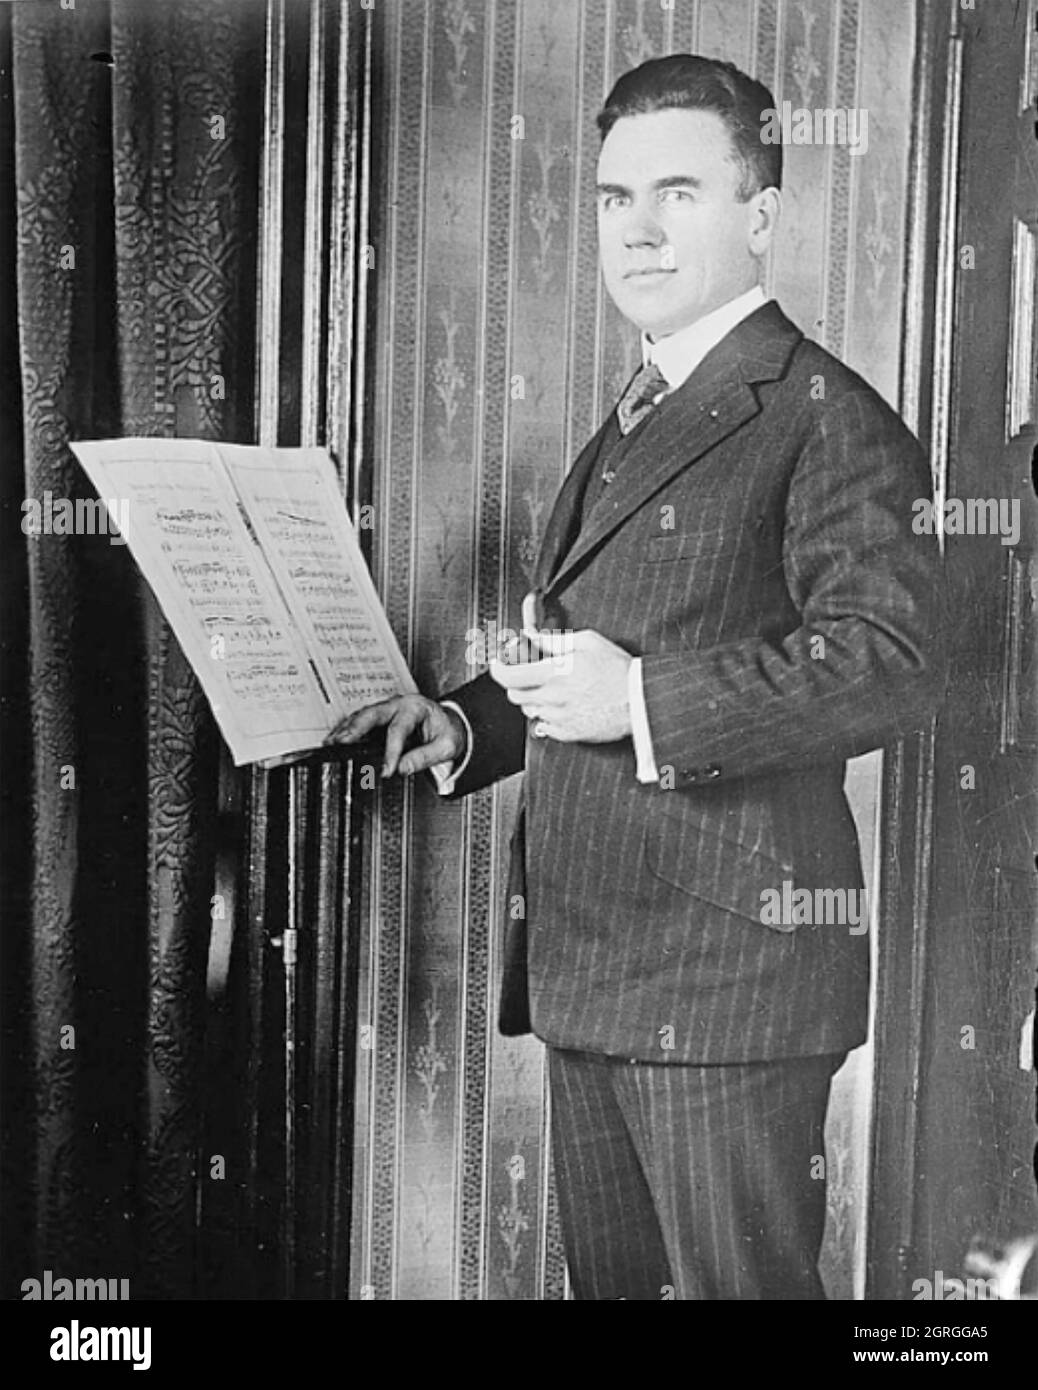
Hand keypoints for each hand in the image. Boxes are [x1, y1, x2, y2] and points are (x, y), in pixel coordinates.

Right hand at [325, 694, 465, 776]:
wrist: (448, 723)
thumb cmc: (446, 732)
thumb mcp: (446, 746)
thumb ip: (425, 757)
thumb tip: (403, 768)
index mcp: (416, 708)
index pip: (399, 729)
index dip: (391, 751)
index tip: (386, 770)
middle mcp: (398, 705)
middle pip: (372, 714)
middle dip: (355, 728)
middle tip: (342, 743)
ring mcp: (386, 709)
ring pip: (362, 715)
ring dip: (345, 729)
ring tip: (332, 742)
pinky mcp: (379, 717)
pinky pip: (359, 721)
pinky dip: (346, 730)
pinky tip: (335, 739)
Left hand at [489, 628, 632, 742]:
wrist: (641, 701)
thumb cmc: (618, 670)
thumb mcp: (587, 642)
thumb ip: (553, 641)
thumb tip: (532, 636)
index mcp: (554, 673)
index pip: (507, 675)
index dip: (497, 668)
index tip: (499, 664)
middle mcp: (552, 697)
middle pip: (514, 695)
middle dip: (517, 683)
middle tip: (529, 673)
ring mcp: (559, 718)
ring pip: (529, 711)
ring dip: (534, 699)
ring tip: (554, 689)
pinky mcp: (568, 734)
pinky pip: (544, 727)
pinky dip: (548, 717)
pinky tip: (564, 706)